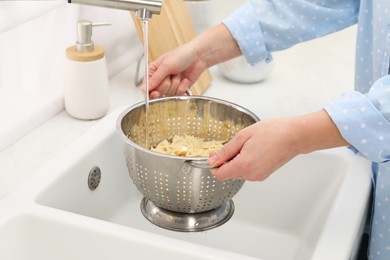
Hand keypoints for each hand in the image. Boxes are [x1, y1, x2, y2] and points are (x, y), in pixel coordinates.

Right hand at [142, 24, 241, 98]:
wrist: (198, 57)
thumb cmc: (182, 55)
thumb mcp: (166, 65)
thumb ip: (155, 78)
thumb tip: (145, 88)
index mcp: (153, 71)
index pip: (146, 87)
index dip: (150, 92)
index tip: (155, 93)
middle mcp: (160, 79)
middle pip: (157, 93)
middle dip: (166, 85)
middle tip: (171, 76)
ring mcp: (170, 85)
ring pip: (168, 95)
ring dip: (175, 85)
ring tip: (179, 75)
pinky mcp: (179, 89)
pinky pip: (177, 95)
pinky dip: (182, 88)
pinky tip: (184, 80)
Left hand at [208, 110, 348, 180]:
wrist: (295, 136)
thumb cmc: (273, 132)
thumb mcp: (243, 136)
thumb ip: (226, 150)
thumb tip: (213, 160)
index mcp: (243, 165)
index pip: (219, 175)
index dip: (214, 165)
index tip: (215, 154)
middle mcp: (251, 175)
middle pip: (228, 173)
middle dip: (227, 160)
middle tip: (237, 144)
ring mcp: (258, 176)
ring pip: (238, 172)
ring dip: (237, 160)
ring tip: (249, 145)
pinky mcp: (263, 175)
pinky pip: (248, 171)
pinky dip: (246, 162)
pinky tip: (255, 150)